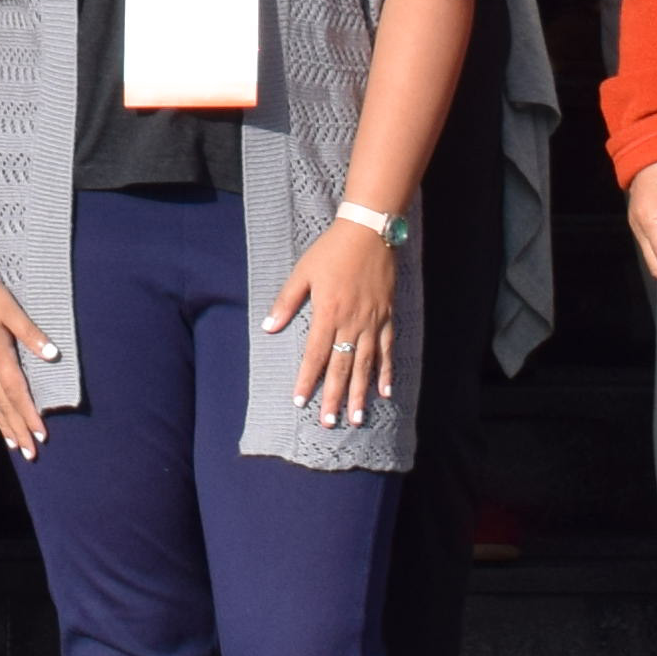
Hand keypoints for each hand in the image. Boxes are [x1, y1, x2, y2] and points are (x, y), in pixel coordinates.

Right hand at [0, 253, 59, 454]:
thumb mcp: (10, 309)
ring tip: (11, 442)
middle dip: (17, 429)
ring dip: (2, 422)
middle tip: (28, 453)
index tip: (40, 437)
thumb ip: (30, 334)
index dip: (29, 416)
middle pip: (3, 404)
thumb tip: (52, 355)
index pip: (18, 394)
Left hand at [265, 221, 401, 428]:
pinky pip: (387, 350)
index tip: (301, 401)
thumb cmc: (331, 251)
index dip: (307, 379)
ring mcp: (372, 322)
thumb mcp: (303, 272)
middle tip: (330, 422)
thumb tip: (269, 327)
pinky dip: (386, 371)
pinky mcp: (387, 317)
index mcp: (328, 313)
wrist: (369, 232)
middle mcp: (351, 323)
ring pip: (365, 364)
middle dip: (335, 397)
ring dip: (360, 393)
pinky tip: (385, 391)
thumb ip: (286, 301)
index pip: (315, 354)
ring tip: (356, 418)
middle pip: (341, 367)